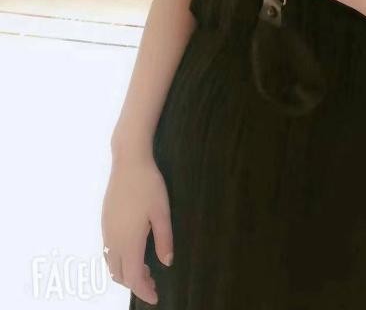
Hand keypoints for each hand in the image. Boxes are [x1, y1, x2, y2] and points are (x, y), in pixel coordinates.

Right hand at [101, 154, 173, 304]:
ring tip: (145, 266)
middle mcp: (113, 240)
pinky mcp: (105, 221)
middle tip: (153, 280)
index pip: (133, 277)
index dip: (143, 291)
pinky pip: (108, 251)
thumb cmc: (148, 186)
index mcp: (128, 241)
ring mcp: (106, 231)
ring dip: (126, 271)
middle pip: (119, 274)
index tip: (155, 297)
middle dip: (135, 283)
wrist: (128, 162)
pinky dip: (120, 259)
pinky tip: (134, 249)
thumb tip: (166, 263)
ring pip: (111, 263)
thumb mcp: (162, 213)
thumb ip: (164, 240)